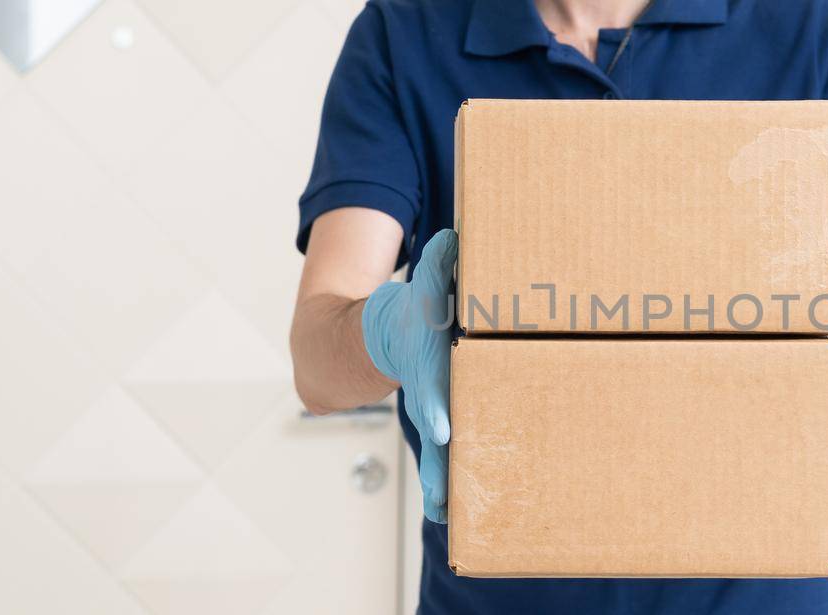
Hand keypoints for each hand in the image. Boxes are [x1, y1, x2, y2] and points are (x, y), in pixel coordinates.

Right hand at [361, 228, 456, 522]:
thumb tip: (456, 239)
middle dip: (437, 465)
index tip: (441, 430)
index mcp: (425, 366)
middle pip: (432, 436)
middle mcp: (428, 396)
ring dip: (440, 487)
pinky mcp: (442, 427)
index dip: (435, 407)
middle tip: (442, 495)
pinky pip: (446, 460)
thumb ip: (442, 265)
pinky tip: (455, 518)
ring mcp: (431, 415)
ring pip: (437, 458)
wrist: (371, 341)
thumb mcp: (425, 285)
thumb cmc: (409, 311)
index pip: (429, 389)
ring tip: (445, 519)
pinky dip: (447, 487)